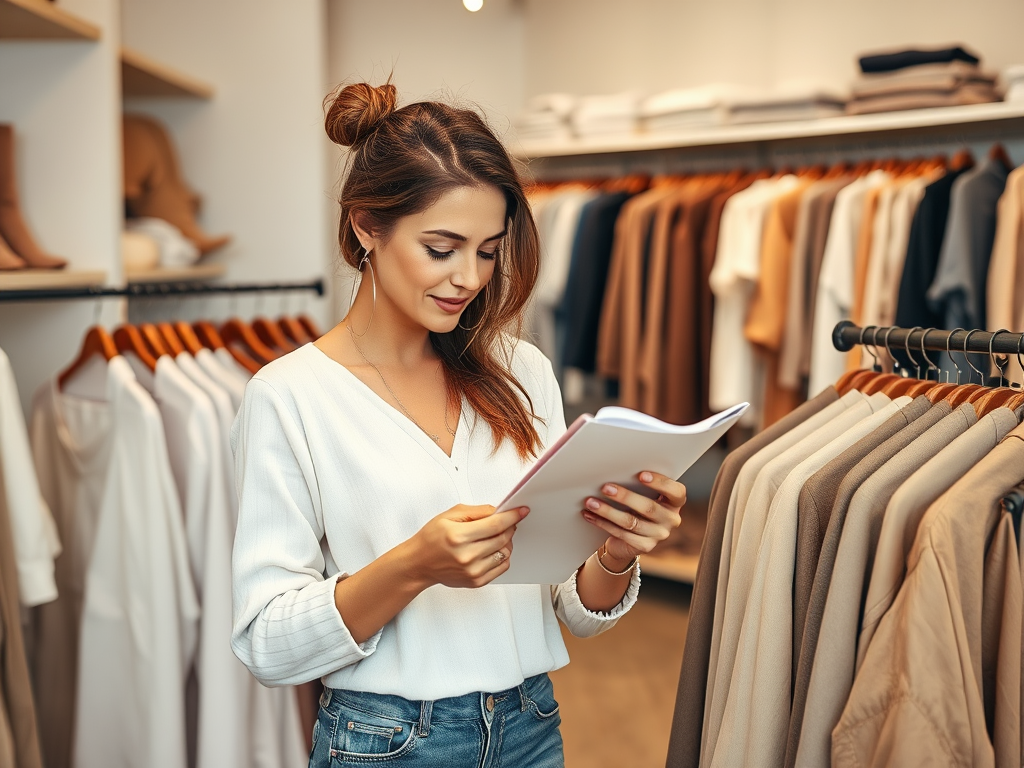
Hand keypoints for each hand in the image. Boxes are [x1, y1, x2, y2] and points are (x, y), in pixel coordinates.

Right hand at [408, 504, 527, 588]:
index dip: (512, 516)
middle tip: (508, 521)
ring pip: (505, 553)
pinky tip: (494, 549)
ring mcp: (472, 571)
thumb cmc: (431, 538)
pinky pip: (502, 567)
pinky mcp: (476, 581)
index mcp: (458, 536)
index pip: (495, 525)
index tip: (522, 511)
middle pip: (503, 538)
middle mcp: (466, 556)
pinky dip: (503, 555)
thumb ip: (476, 512)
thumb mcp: (449, 516)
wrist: (419, 564)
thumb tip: (498, 511)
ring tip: (497, 535)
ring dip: (507, 541)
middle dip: (510, 526)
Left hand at [581, 471, 685, 564]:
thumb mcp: (643, 494)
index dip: (660, 483)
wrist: (630, 537)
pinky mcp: (645, 546)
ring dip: (608, 511)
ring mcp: (659, 535)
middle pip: (649, 508)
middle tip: (605, 487)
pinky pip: (621, 534)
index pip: (676, 491)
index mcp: (674, 502)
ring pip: (631, 522)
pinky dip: (602, 523)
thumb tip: (614, 470)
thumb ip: (638, 484)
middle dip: (625, 497)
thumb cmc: (636, 505)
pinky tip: (590, 514)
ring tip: (591, 502)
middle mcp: (671, 519)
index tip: (641, 475)